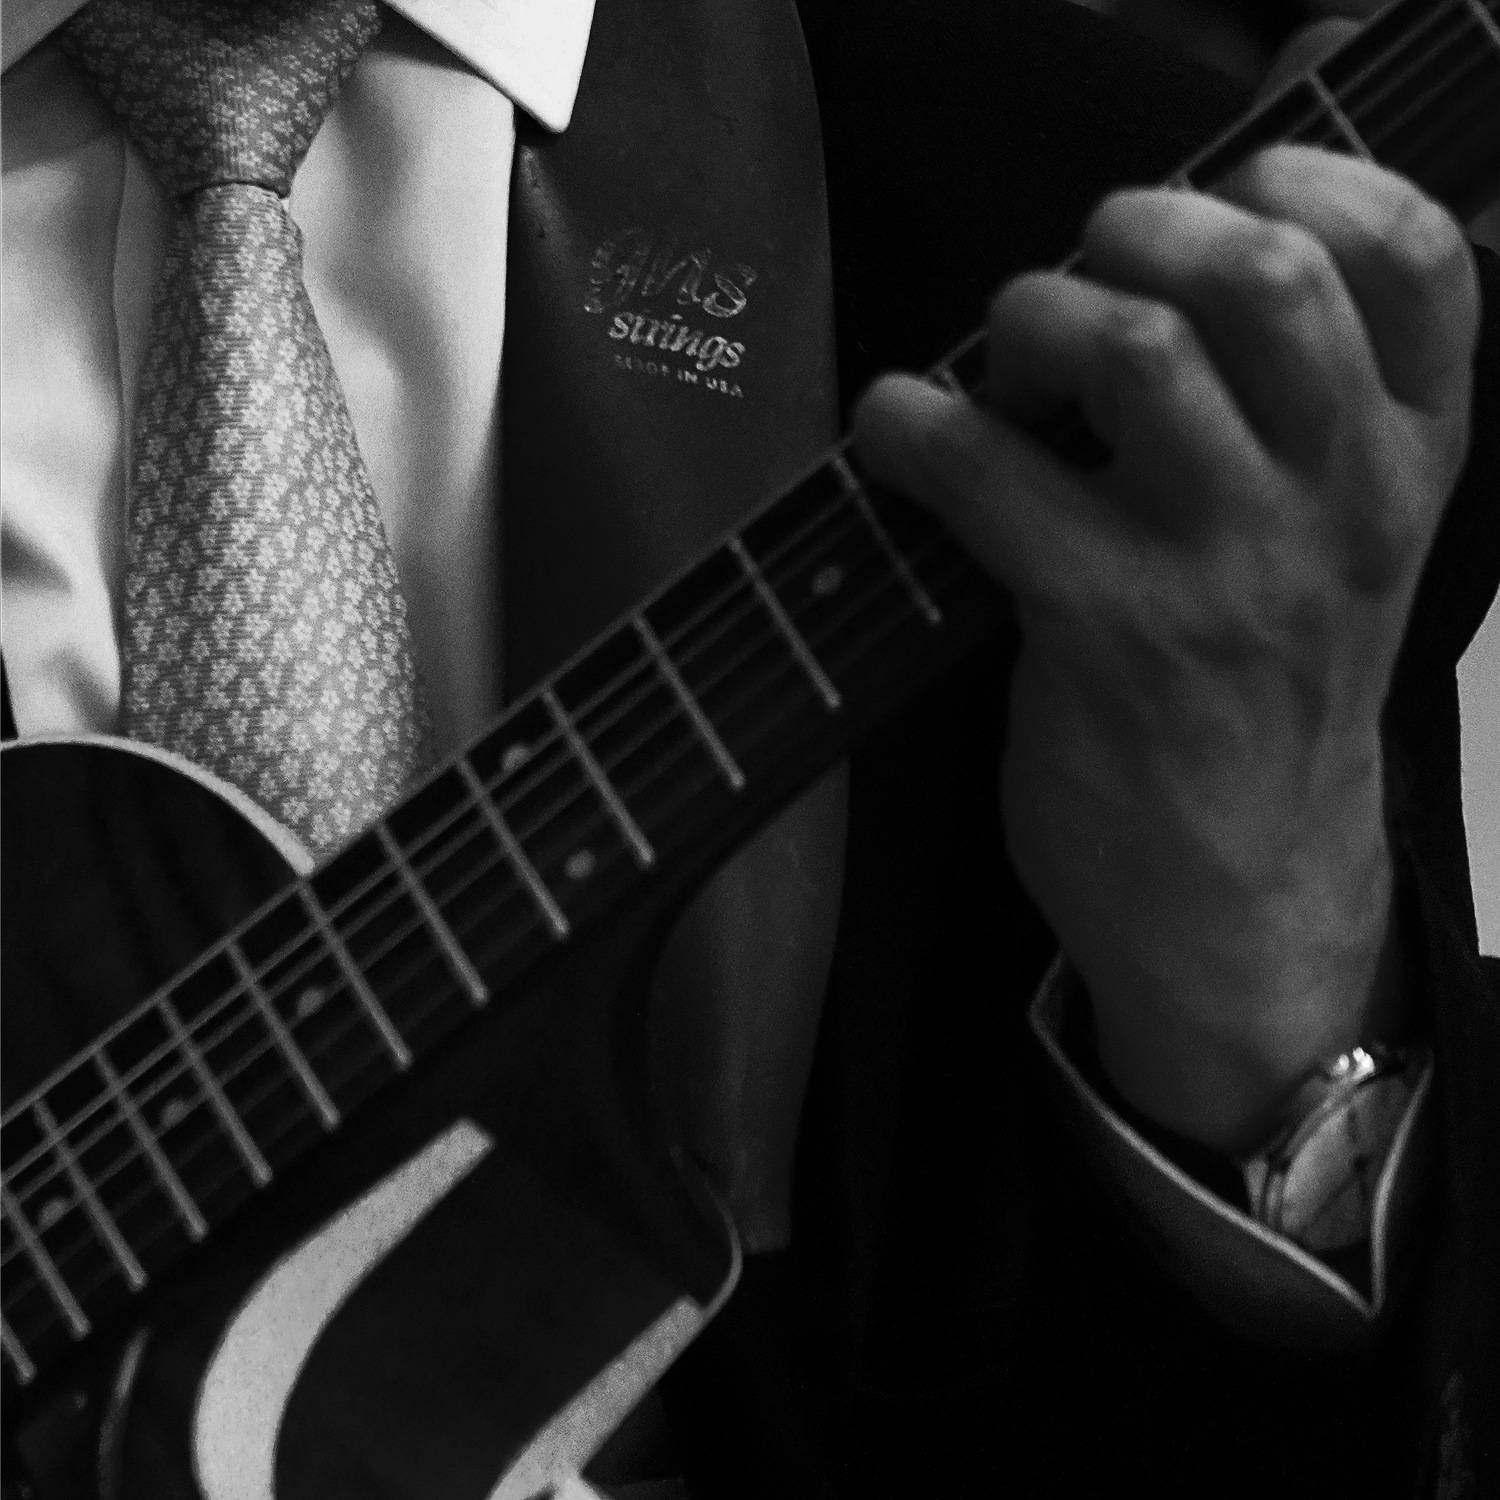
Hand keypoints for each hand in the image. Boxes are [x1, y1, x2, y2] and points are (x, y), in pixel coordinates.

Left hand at [852, 146, 1478, 1148]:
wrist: (1235, 896)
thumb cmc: (1261, 708)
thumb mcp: (1337, 556)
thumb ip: (1300, 426)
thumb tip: (1163, 286)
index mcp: (1405, 467)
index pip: (1417, 262)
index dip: (1310, 184)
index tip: (1225, 194)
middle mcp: (1335, 502)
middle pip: (1263, 275)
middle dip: (1139, 230)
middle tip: (1079, 275)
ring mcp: (1224, 567)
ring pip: (1133, 349)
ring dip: (1031, 317)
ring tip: (1001, 370)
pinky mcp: (1104, 627)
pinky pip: (989, 471)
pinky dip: (912, 425)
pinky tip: (894, 434)